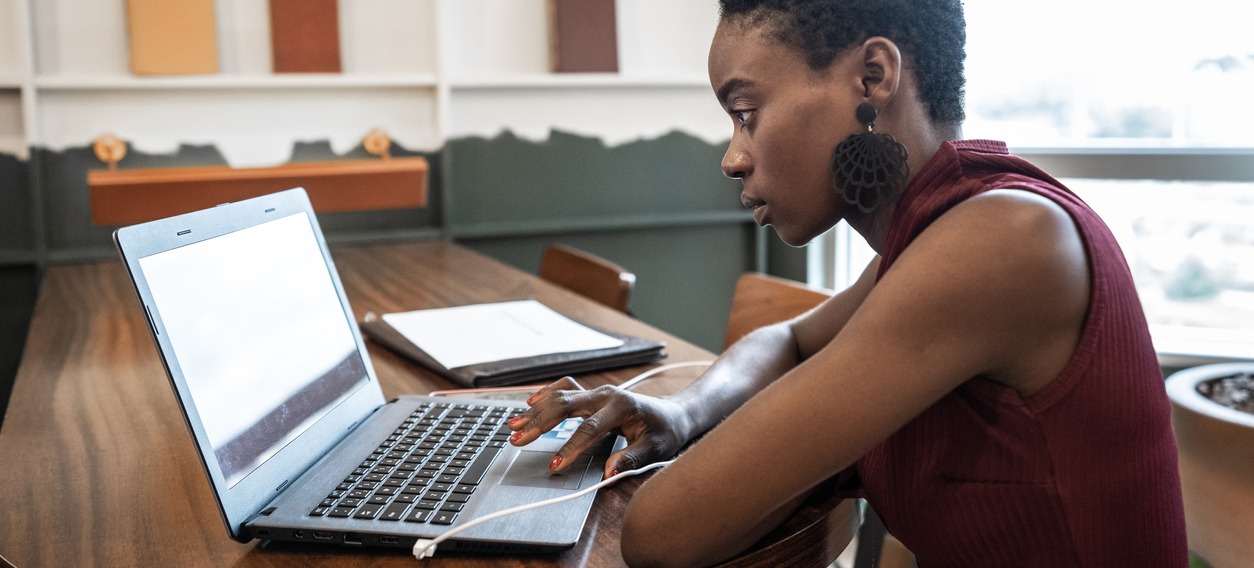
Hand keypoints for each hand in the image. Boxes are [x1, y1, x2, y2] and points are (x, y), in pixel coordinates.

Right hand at [506, 376, 691, 477]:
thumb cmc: (665, 432)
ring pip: (560, 396)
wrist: (673, 414)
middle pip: (565, 405)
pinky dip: (546, 394)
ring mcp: (597, 392)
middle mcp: (606, 395)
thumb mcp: (655, 449)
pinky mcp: (592, 394)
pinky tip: (530, 403)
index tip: (555, 464)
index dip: (570, 448)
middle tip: (518, 440)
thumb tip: (609, 473)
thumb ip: (632, 460)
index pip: (589, 428)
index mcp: (621, 406)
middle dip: (540, 424)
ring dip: (536, 411)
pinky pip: (564, 388)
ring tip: (513, 426)